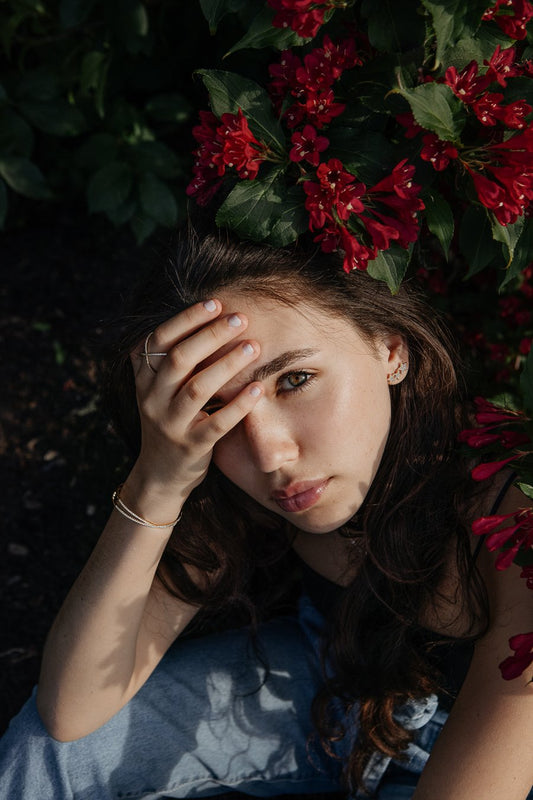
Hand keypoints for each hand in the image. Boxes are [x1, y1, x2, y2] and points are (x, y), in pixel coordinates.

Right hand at [122, 299, 262, 522]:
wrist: (159, 475)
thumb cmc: (170, 421)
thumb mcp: (160, 389)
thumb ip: (173, 359)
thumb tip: (210, 316)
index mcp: (144, 379)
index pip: (159, 340)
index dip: (186, 319)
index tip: (215, 302)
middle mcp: (152, 399)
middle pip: (179, 359)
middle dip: (211, 334)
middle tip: (240, 318)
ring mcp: (170, 425)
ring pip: (197, 388)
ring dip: (228, 364)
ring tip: (254, 347)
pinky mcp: (190, 447)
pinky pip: (216, 424)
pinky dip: (238, 405)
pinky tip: (259, 389)